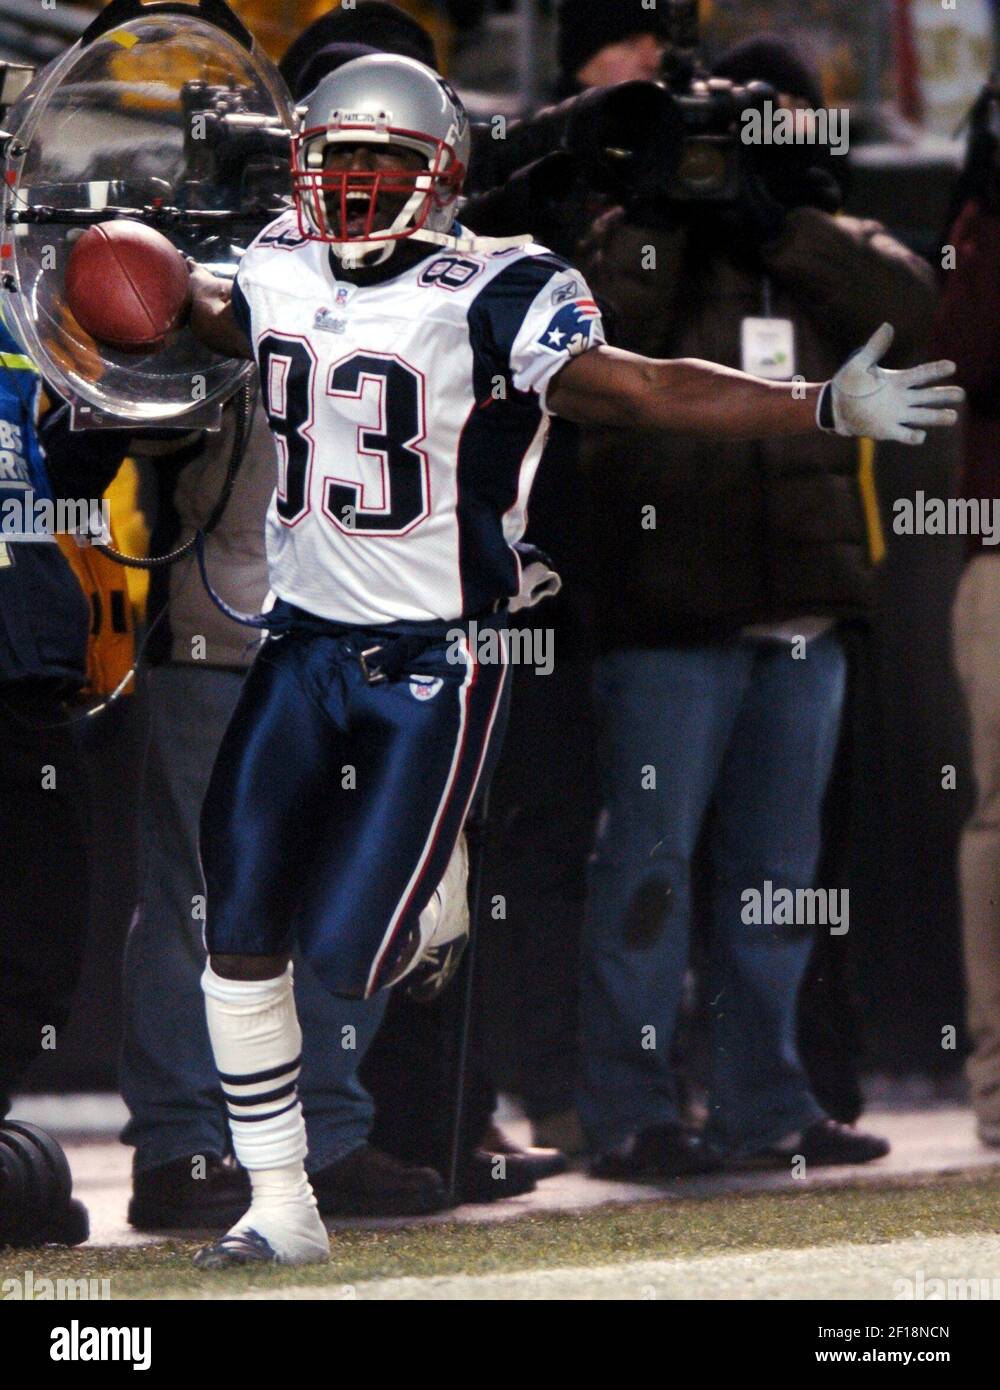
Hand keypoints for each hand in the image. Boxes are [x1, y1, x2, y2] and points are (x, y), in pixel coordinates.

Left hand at [823, 323, 963, 444]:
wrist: (834, 407)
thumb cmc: (848, 383)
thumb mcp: (859, 364)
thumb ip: (875, 348)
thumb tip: (888, 327)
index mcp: (897, 381)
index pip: (921, 374)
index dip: (936, 371)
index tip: (952, 366)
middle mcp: (901, 398)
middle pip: (928, 396)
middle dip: (944, 395)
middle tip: (961, 394)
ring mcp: (896, 415)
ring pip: (922, 416)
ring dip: (937, 417)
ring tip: (954, 416)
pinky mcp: (888, 430)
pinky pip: (905, 434)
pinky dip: (913, 436)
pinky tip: (921, 435)